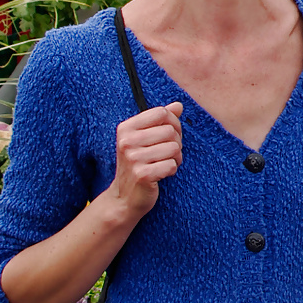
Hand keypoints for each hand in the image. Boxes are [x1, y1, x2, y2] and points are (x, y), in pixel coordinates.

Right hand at [110, 102, 182, 218]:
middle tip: (169, 153)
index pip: (161, 112)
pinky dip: (172, 170)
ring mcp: (133, 158)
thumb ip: (160, 120)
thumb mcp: (144, 139)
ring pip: (174, 148)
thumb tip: (178, 105)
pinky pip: (171, 165)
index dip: (173, 123)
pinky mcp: (142, 175)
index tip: (171, 135)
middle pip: (170, 131)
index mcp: (126, 128)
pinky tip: (162, 174)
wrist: (124, 197)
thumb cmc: (137, 164)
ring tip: (165, 163)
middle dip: (176, 143)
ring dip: (176, 158)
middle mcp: (127, 141)